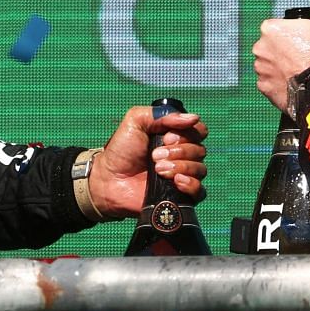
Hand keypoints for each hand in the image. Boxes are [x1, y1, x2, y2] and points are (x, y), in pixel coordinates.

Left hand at [88, 106, 208, 216]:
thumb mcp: (136, 121)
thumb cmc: (121, 150)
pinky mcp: (180, 196)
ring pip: (200, 169)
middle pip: (200, 150)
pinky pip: (200, 191)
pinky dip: (191, 185)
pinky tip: (176, 181)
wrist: (109, 179)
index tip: (166, 137)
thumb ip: (161, 114)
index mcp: (176, 136)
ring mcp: (183, 176)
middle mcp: (183, 155)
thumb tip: (193, 118)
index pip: (199, 131)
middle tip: (154, 156)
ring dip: (180, 167)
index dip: (187, 133)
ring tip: (157, 170)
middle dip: (178, 151)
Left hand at [253, 10, 309, 113]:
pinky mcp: (264, 88)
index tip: (304, 40)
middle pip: (272, 46)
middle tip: (303, 57)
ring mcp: (260, 70)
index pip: (279, 27)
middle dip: (285, 51)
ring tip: (301, 72)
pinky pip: (271, 83)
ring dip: (282, 68)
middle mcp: (260, 48)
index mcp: (270, 28)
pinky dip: (281, 84)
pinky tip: (295, 84)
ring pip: (271, 66)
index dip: (293, 33)